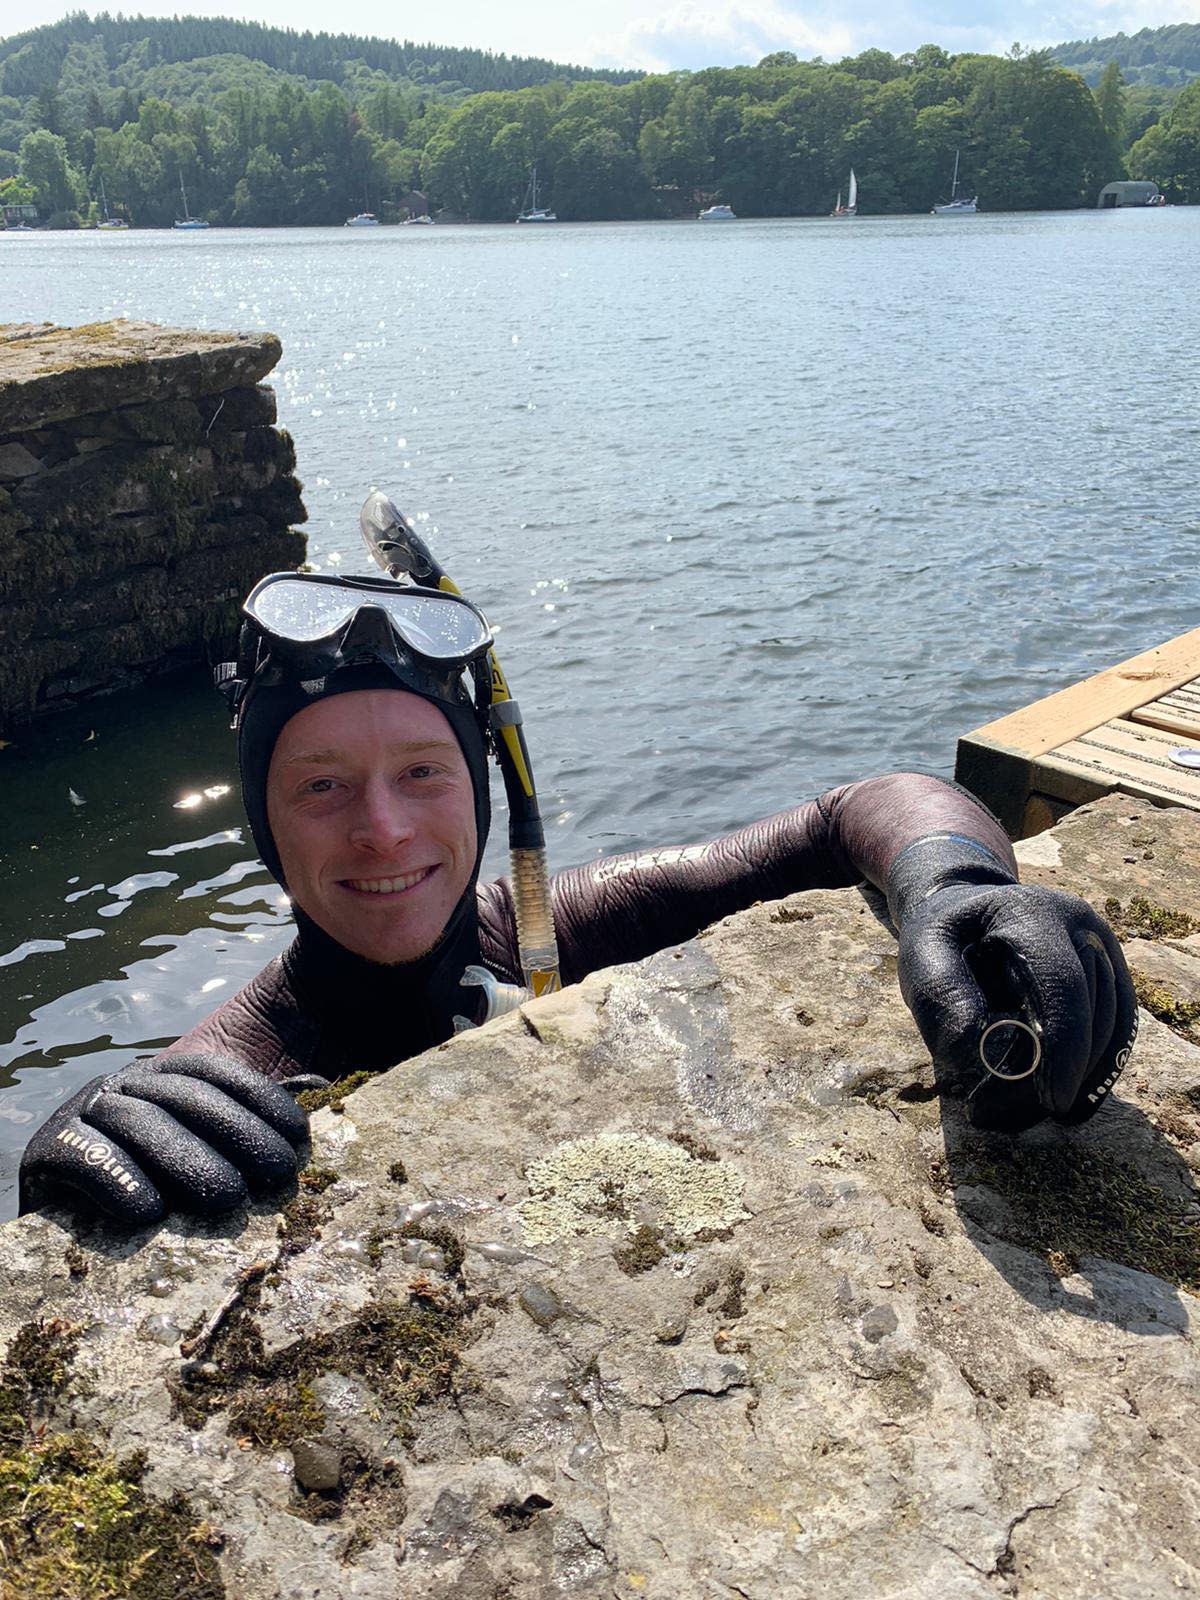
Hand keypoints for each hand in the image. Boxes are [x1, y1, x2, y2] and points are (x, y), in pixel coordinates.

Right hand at [18, 1054, 328, 1224]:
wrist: (61, 1211)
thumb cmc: (152, 1180)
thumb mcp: (202, 1141)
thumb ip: (249, 1116)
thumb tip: (320, 1089)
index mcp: (163, 1072)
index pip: (217, 1072)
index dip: (261, 1099)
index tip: (299, 1137)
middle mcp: (124, 1082)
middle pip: (185, 1097)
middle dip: (237, 1133)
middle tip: (277, 1174)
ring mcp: (84, 1111)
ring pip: (139, 1123)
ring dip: (187, 1159)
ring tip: (227, 1198)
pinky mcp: (46, 1148)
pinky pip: (81, 1155)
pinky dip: (116, 1179)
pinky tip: (148, 1211)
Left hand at [896, 883, 1137, 1131]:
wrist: (967, 906)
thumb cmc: (943, 937)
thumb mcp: (923, 955)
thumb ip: (942, 996)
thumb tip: (975, 1050)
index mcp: (1030, 913)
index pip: (1063, 985)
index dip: (1064, 1047)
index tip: (1052, 1100)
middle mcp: (1078, 924)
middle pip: (1093, 1012)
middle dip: (1065, 1073)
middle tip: (1016, 1114)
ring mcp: (1102, 944)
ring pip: (1113, 1025)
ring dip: (1082, 1077)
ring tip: (1030, 1110)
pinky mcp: (1110, 969)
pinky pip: (1119, 1026)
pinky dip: (1098, 1068)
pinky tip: (1071, 1099)